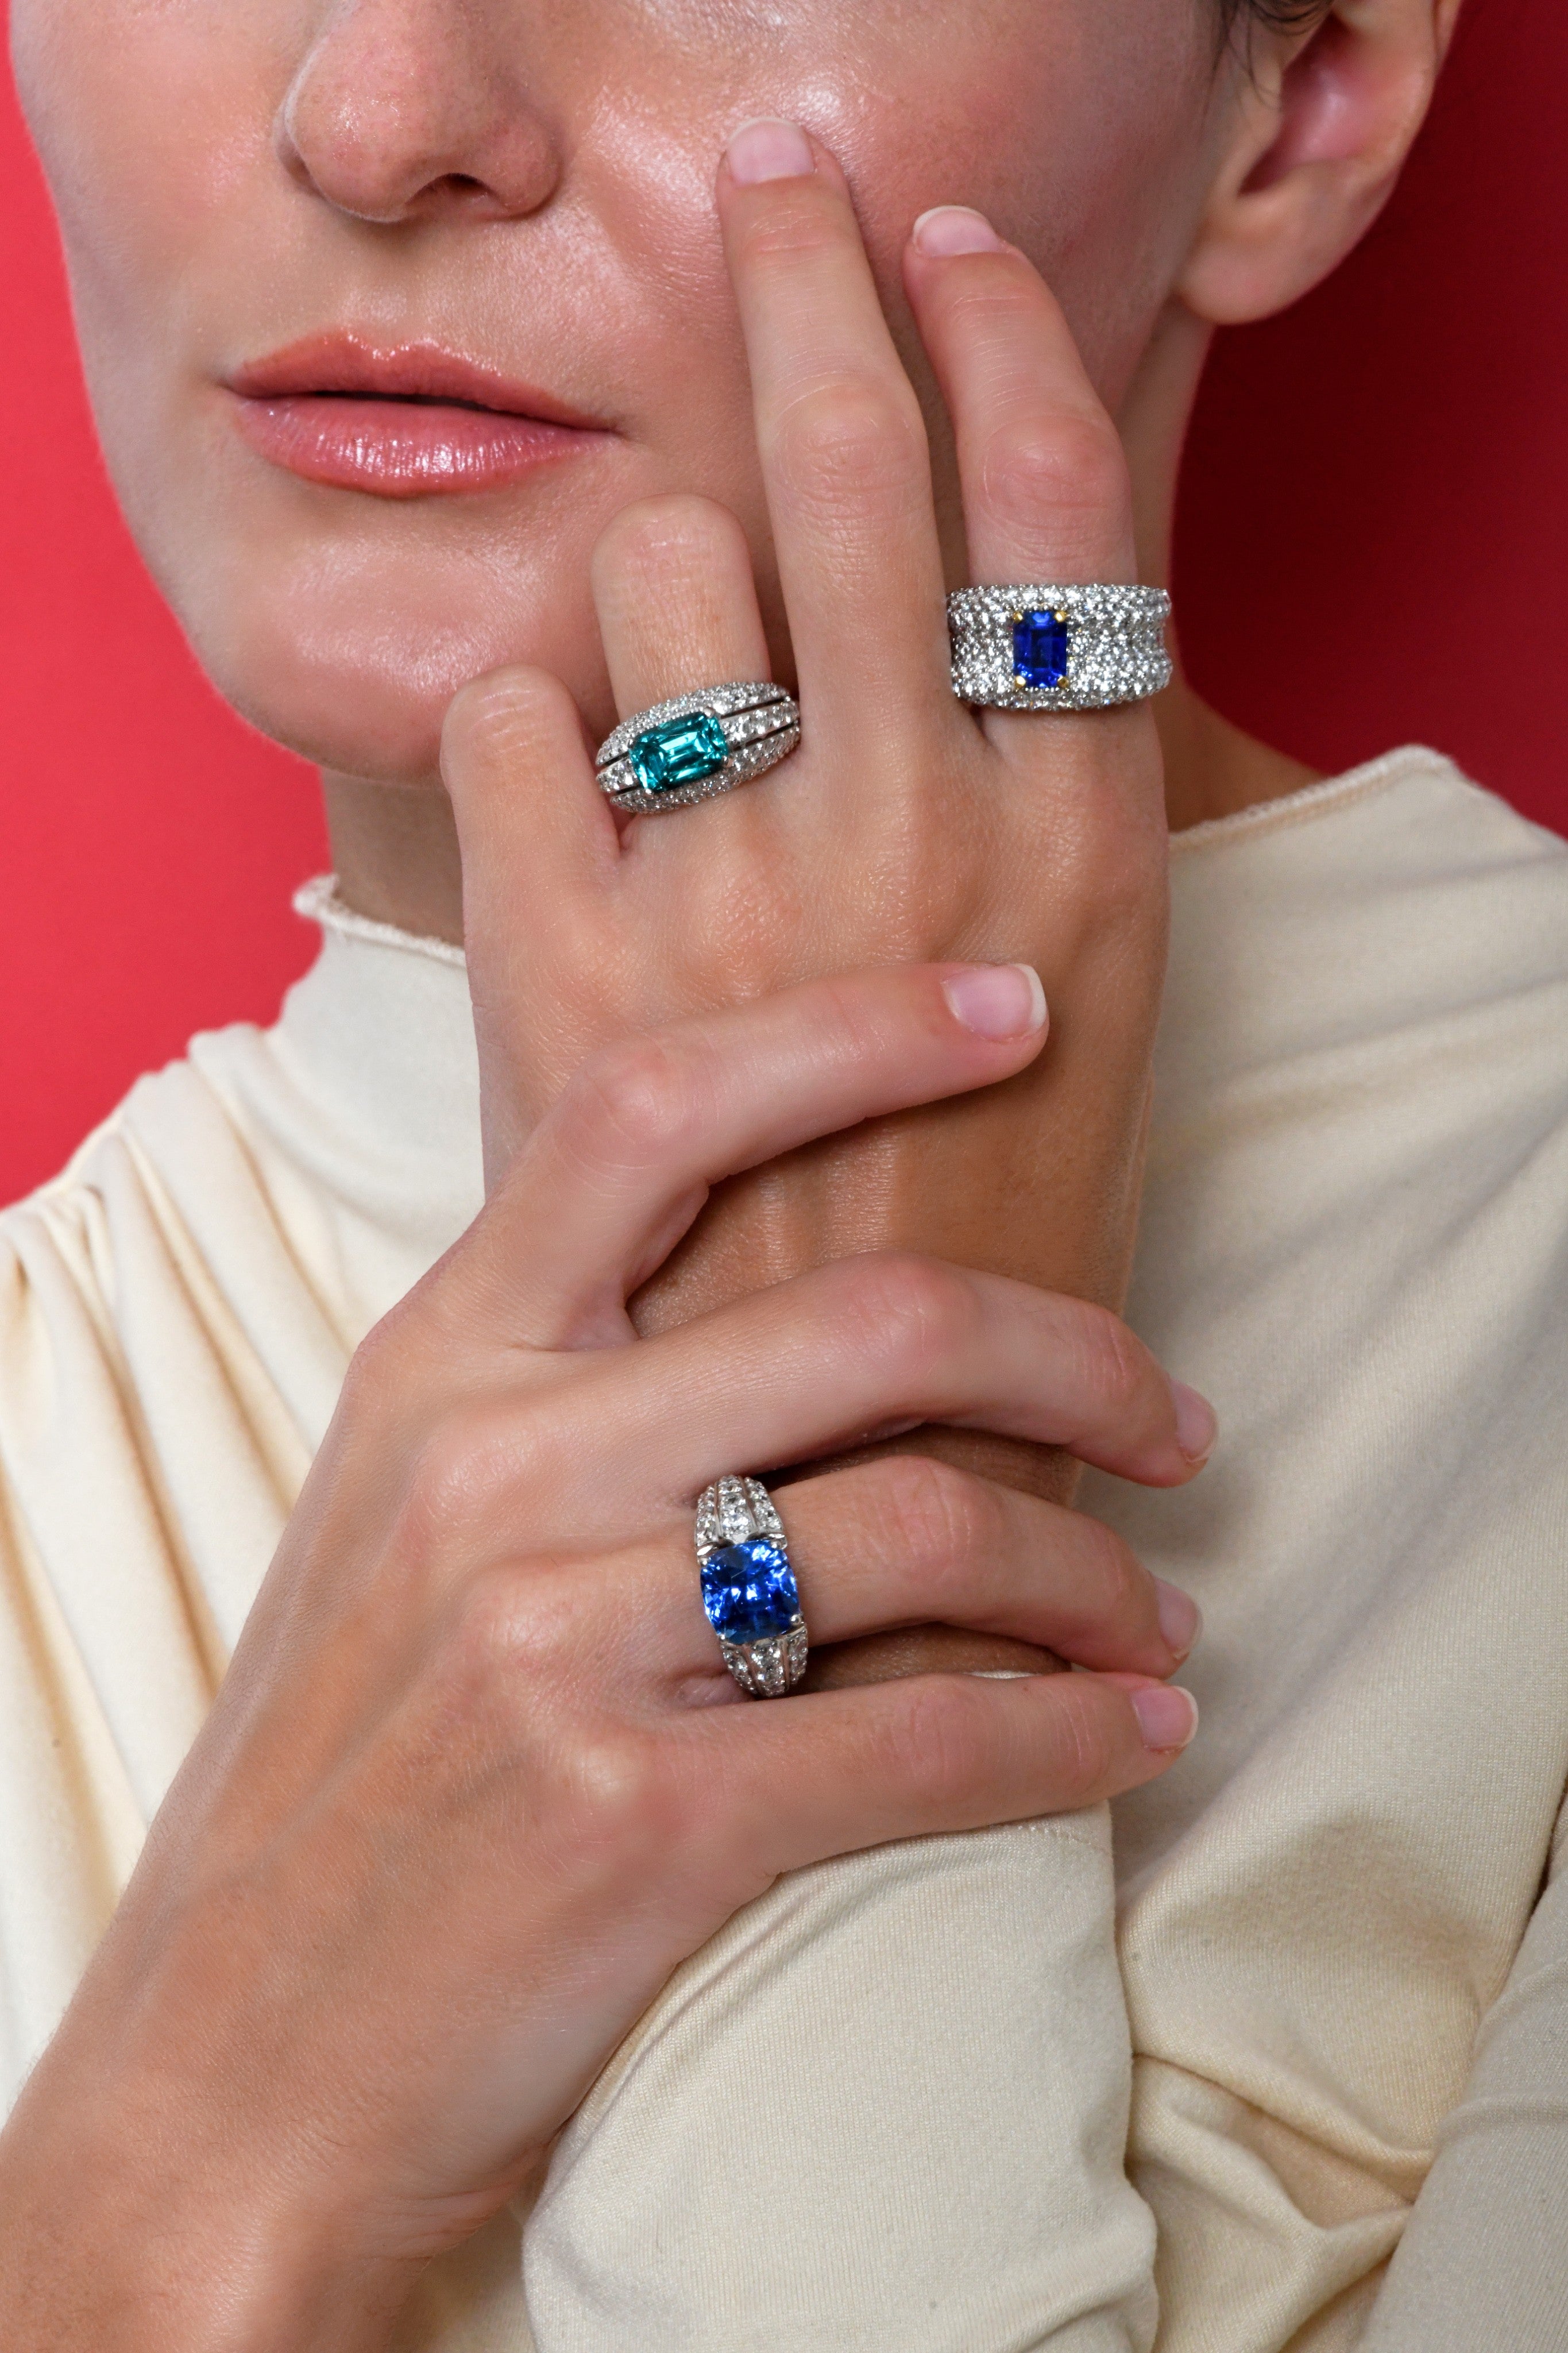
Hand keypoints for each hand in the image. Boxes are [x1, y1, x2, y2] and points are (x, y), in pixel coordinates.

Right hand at [0, 968, 1205, 2352]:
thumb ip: (558, 1378)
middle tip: (1172, 1415)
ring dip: (1093, 1575)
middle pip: (871, 1323)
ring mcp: (558, 1644)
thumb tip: (787, 1283)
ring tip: (1151, 1615)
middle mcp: (495, 1470)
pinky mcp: (636, 1825)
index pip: (655, 1110)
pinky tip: (1133, 1737)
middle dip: (1078, 1353)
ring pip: (931, 1531)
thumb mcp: (399, 1509)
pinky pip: (927, 1744)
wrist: (234, 2058)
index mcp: (438, 1361)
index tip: (1011, 1011)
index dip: (855, 1031)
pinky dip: (1069, 1738)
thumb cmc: (347, 1769)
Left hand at [440, 128, 1174, 1681]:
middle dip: (813, 278)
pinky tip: (580, 783)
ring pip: (664, 553)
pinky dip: (535, 709)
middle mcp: (912, 840)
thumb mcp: (1081, 998)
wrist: (837, 1450)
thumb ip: (1031, 787)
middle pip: (856, 464)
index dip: (1000, 336)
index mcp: (1075, 854)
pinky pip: (514, 704)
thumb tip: (967, 585)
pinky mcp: (565, 960)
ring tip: (686, 669)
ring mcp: (729, 896)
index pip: (1055, 510)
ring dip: (666, 562)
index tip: (946, 237)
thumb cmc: (973, 1221)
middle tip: (784, 186)